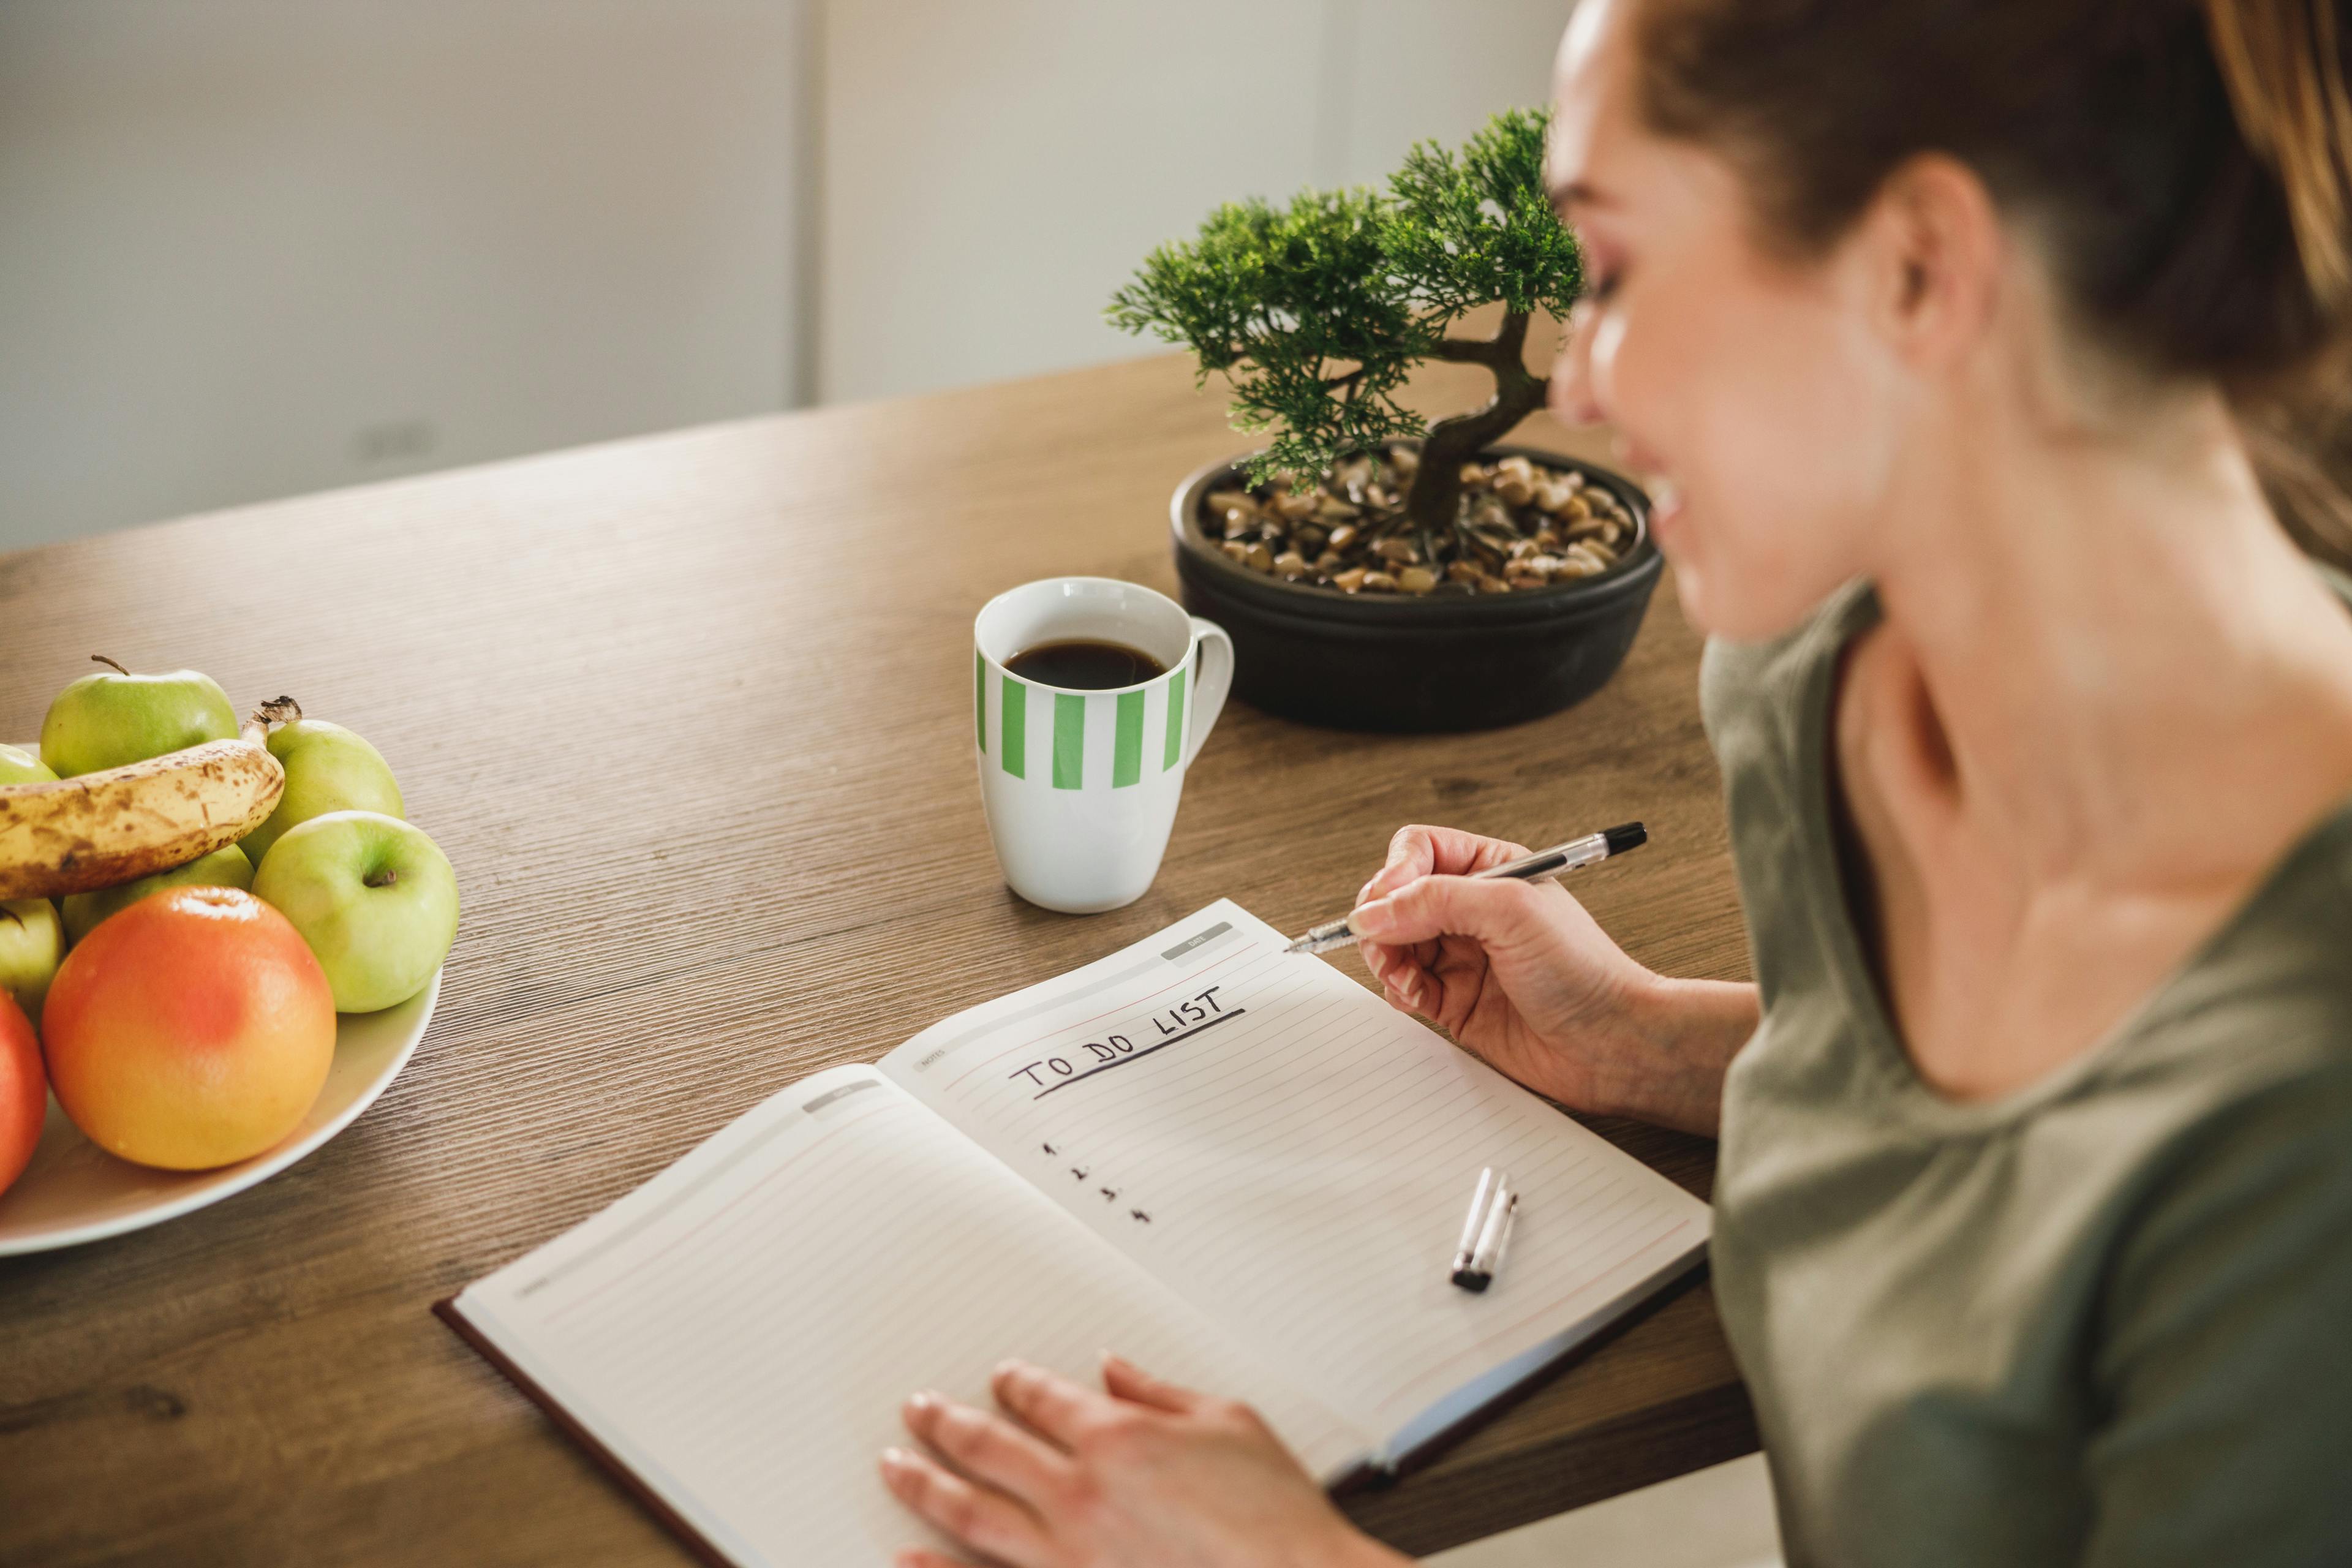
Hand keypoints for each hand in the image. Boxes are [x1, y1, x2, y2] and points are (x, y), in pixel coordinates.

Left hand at [880, 1354, 1402, 1567]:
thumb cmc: (1276, 1520)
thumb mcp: (1231, 1424)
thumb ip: (1161, 1393)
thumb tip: (1115, 1369)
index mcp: (1117, 1438)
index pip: (1041, 1398)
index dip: (1014, 1384)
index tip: (1000, 1380)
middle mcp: (1079, 1495)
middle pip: (987, 1448)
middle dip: (944, 1424)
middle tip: (917, 1411)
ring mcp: (1066, 1556)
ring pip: (970, 1514)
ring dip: (924, 1486)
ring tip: (895, 1469)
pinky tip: (907, 1557)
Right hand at [1349, 824, 1749, 1133]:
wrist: (1611, 1043)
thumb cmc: (1583, 970)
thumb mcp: (1510, 911)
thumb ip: (1436, 900)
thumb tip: (1374, 911)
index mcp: (1492, 872)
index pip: (1419, 851)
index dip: (1394, 874)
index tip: (1386, 904)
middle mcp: (1473, 911)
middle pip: (1396, 899)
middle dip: (1383, 920)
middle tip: (1386, 946)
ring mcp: (1462, 956)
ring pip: (1394, 943)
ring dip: (1387, 958)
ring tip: (1406, 977)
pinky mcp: (1454, 1000)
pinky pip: (1405, 985)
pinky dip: (1398, 989)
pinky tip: (1415, 996)